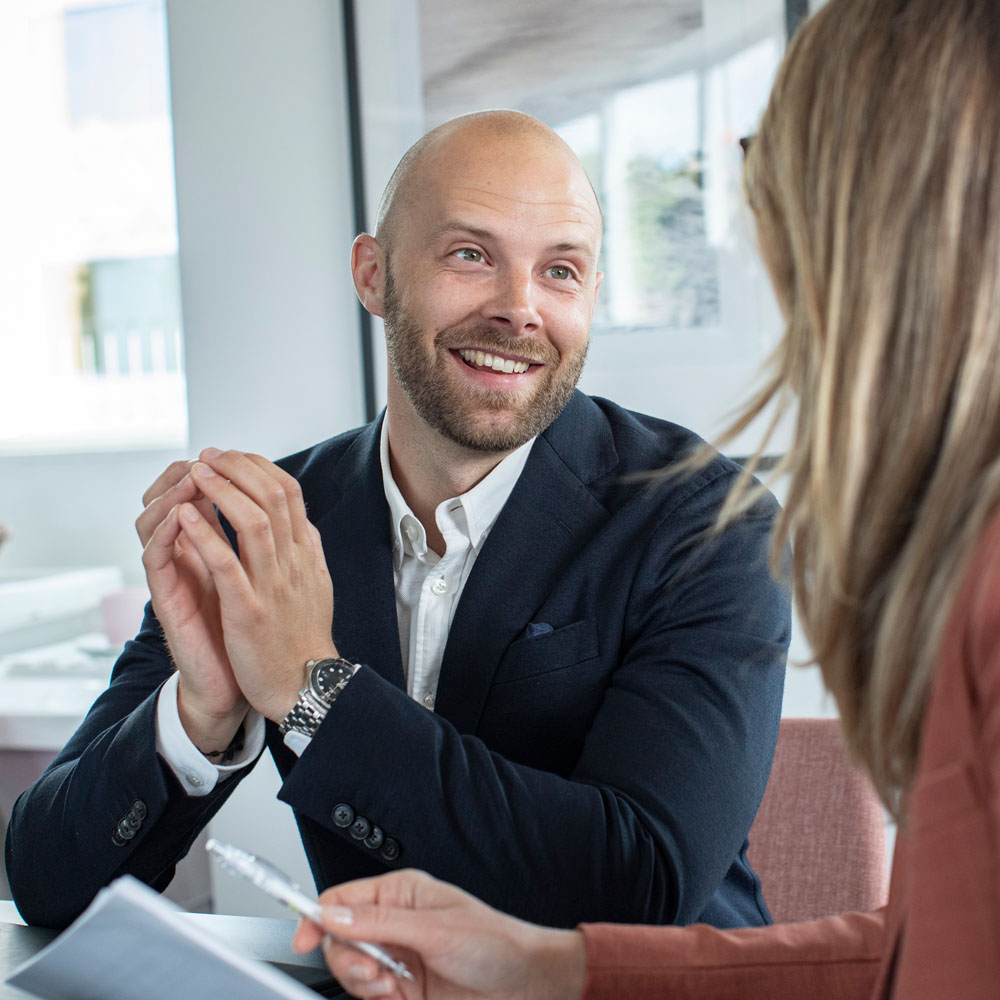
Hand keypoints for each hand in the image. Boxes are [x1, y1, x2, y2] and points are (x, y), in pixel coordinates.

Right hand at [138, 460, 247, 750]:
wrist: (260, 684)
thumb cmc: (262, 629)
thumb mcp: (269, 575)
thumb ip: (266, 543)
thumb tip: (284, 507)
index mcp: (212, 549)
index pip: (198, 496)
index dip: (211, 472)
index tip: (233, 452)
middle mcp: (188, 559)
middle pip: (168, 499)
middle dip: (187, 472)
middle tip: (207, 455)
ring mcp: (175, 578)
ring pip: (153, 522)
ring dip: (173, 494)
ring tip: (194, 476)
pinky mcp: (167, 601)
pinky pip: (156, 559)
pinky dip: (167, 534)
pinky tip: (182, 517)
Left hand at [174, 448, 336, 721]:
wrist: (304, 685)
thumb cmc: (302, 637)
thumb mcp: (314, 584)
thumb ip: (306, 551)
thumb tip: (300, 520)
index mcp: (307, 554)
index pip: (289, 493)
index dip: (258, 467)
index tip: (231, 457)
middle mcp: (294, 562)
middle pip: (273, 496)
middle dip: (238, 467)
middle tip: (209, 454)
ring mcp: (274, 585)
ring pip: (254, 521)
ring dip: (222, 490)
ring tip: (197, 473)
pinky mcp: (250, 611)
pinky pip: (228, 564)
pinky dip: (206, 535)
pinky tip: (186, 516)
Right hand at [292, 869, 585, 999]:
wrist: (525, 985)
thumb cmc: (494, 942)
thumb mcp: (434, 928)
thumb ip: (379, 922)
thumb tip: (333, 914)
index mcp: (400, 893)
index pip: (342, 900)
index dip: (318, 917)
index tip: (303, 939)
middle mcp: (393, 924)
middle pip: (339, 941)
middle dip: (348, 959)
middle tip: (373, 970)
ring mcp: (397, 959)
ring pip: (351, 972)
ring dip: (363, 983)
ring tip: (392, 986)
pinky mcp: (402, 991)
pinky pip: (368, 997)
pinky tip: (397, 996)